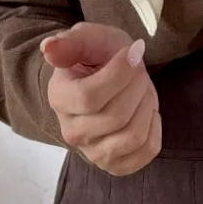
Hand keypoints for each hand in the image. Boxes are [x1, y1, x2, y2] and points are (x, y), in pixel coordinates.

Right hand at [42, 22, 161, 175]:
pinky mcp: (116, 164)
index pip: (89, 97)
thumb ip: (70, 42)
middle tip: (138, 71)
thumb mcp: (88, 39)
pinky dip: (154, 126)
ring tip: (141, 90)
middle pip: (117, 117)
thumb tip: (48, 48)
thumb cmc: (98, 57)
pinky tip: (145, 111)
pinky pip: (148, 150)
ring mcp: (93, 152)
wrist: (107, 78)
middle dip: (137, 86)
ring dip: (147, 105)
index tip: (132, 52)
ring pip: (134, 136)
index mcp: (60, 99)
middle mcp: (71, 132)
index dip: (119, 74)